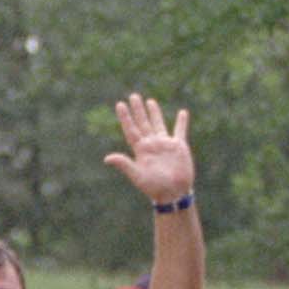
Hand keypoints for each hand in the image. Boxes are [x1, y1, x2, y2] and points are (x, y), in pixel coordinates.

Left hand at [103, 95, 193, 209]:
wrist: (174, 193)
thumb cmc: (154, 187)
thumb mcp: (137, 176)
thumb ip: (124, 164)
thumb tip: (107, 158)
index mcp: (141, 150)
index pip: (131, 129)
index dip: (125, 117)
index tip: (120, 104)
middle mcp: (152, 144)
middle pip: (143, 123)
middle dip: (138, 110)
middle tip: (133, 96)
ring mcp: (165, 144)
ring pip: (158, 124)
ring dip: (154, 113)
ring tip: (150, 101)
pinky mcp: (179, 146)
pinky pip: (180, 131)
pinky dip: (181, 122)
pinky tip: (182, 112)